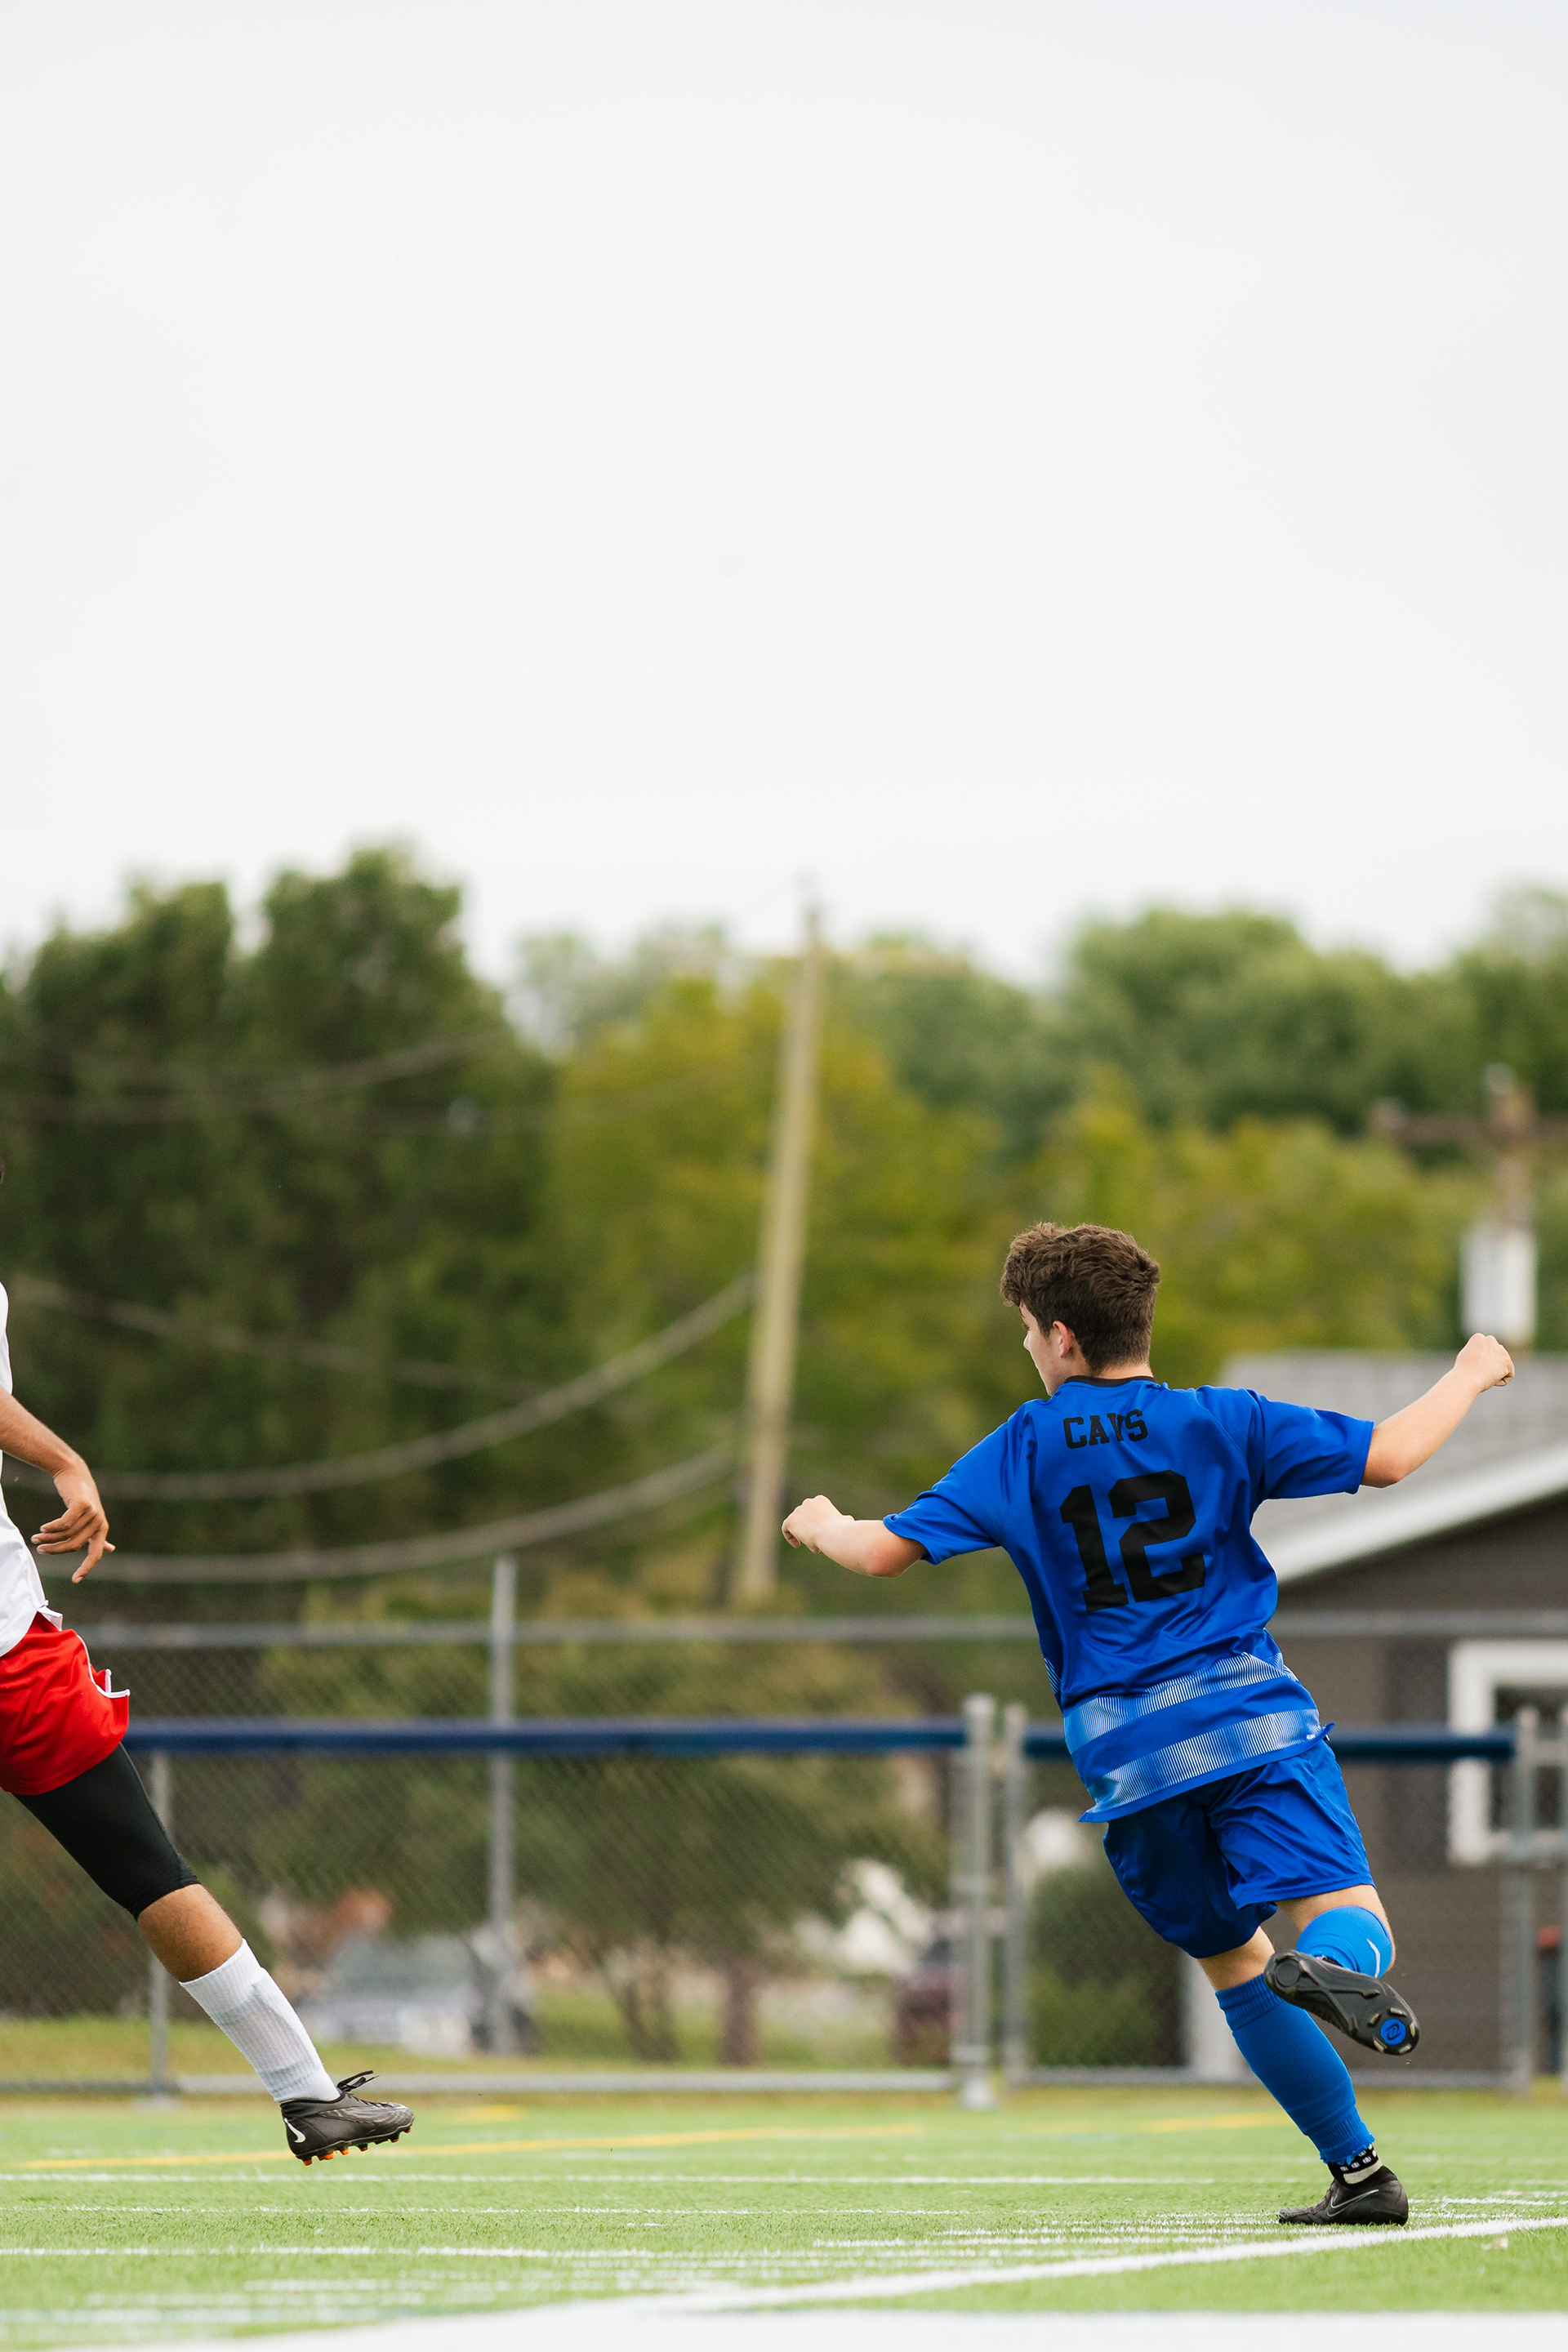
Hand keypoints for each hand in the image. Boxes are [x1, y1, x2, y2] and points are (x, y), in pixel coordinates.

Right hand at [31, 1465, 113, 1582]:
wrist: (74, 1473)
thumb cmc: (81, 1498)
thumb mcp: (92, 1517)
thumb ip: (98, 1534)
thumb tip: (110, 1549)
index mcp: (101, 1530)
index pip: (96, 1554)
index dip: (86, 1568)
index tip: (75, 1580)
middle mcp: (99, 1523)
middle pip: (73, 1545)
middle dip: (55, 1549)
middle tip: (39, 1548)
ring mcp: (92, 1513)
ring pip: (66, 1534)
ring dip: (48, 1537)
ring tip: (36, 1537)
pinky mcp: (82, 1505)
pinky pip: (64, 1523)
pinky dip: (52, 1527)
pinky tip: (44, 1527)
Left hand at [782, 1495, 846, 1553]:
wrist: (830, 1533)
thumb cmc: (841, 1529)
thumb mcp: (846, 1521)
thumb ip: (843, 1519)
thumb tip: (847, 1520)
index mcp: (821, 1500)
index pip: (815, 1512)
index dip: (818, 1524)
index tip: (822, 1533)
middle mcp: (808, 1502)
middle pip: (805, 1517)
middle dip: (810, 1529)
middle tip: (817, 1540)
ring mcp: (798, 1511)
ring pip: (797, 1524)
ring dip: (802, 1534)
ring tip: (811, 1543)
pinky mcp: (790, 1520)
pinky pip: (786, 1528)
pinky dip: (790, 1536)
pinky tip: (797, 1544)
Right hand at [1456, 1333, 1514, 1393]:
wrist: (1467, 1379)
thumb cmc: (1463, 1371)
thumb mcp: (1466, 1356)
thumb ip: (1477, 1351)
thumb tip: (1484, 1353)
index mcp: (1478, 1337)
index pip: (1486, 1352)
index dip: (1479, 1363)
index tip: (1472, 1367)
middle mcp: (1490, 1340)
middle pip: (1496, 1357)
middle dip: (1490, 1366)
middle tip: (1479, 1371)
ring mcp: (1500, 1350)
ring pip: (1502, 1366)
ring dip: (1494, 1373)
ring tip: (1483, 1375)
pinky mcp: (1507, 1361)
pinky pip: (1508, 1375)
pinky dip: (1500, 1381)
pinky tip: (1491, 1379)